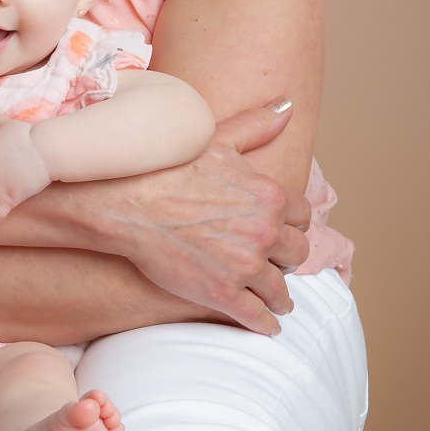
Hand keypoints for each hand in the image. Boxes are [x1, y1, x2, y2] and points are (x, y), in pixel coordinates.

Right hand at [110, 101, 309, 335]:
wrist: (127, 203)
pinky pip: (256, 317)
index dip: (294, 223)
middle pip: (296, 253)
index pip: (302, 215)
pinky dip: (264, 323)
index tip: (286, 230)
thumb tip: (287, 105)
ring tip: (276, 300)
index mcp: (269, 195)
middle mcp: (265, 232)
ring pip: (279, 288)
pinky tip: (265, 324)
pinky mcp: (222, 294)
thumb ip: (256, 125)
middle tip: (279, 262)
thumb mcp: (216, 138)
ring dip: (279, 295)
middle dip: (287, 257)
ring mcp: (245, 266)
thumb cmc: (167, 166)